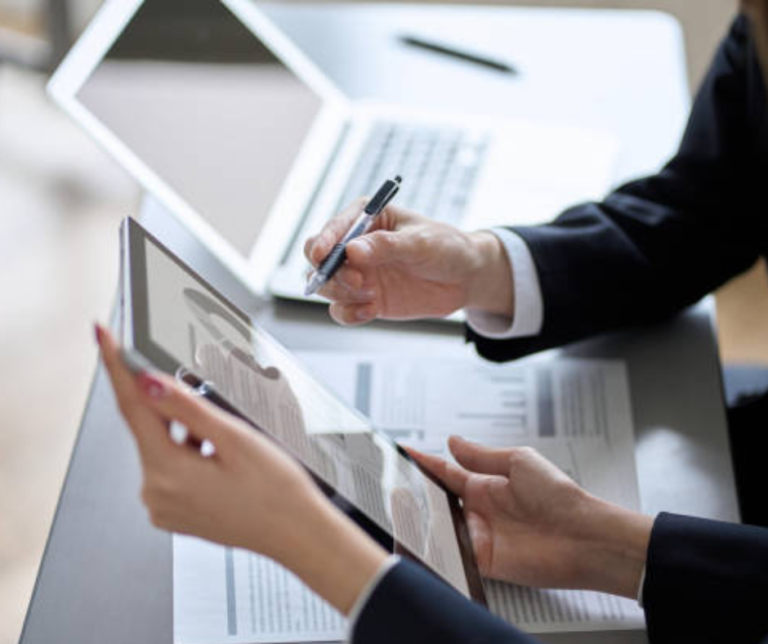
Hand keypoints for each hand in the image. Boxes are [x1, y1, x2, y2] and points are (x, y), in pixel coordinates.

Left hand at [96, 324, 385, 613]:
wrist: (296, 533)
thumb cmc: (276, 493)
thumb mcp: (234, 439)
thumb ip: (187, 408)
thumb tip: (148, 382)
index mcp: (167, 473)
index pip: (132, 405)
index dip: (118, 366)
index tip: (105, 336)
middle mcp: (157, 493)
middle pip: (150, 427)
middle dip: (174, 408)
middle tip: (214, 414)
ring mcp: (164, 506)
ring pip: (164, 447)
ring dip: (187, 433)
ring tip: (229, 446)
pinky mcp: (175, 512)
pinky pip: (172, 470)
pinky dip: (189, 454)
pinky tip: (220, 460)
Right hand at [304, 200, 513, 324]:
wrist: (464, 277)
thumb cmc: (445, 247)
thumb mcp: (420, 242)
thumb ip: (386, 245)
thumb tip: (352, 250)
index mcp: (365, 218)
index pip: (333, 228)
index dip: (323, 242)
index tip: (322, 256)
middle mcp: (355, 246)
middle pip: (318, 259)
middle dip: (330, 273)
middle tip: (358, 281)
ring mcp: (358, 274)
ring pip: (326, 286)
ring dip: (341, 294)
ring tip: (371, 297)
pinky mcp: (365, 299)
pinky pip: (341, 310)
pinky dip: (349, 314)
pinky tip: (370, 311)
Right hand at [409, 437, 652, 598]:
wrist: (583, 536)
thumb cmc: (559, 495)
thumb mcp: (518, 462)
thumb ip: (481, 455)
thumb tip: (452, 440)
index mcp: (486, 484)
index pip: (445, 471)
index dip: (422, 462)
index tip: (399, 452)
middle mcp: (479, 509)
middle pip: (436, 499)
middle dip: (412, 491)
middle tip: (389, 481)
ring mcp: (478, 534)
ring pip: (438, 525)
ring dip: (418, 516)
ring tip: (395, 503)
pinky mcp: (481, 559)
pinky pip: (451, 552)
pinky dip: (434, 545)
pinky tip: (419, 533)